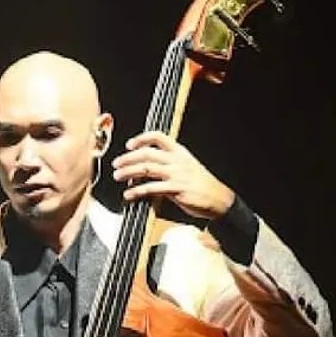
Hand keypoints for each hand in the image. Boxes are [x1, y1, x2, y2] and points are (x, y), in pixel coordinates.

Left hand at [110, 131, 234, 220]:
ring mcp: (176, 174)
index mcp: (180, 152)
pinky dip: (137, 191)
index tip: (129, 144)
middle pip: (147, 153)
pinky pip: (152, 188)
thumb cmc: (201, 185)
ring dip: (128, 172)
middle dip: (128, 157)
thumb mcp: (186, 168)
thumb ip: (167, 166)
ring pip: (146, 169)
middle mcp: (177, 161)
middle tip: (116, 163)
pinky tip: (128, 195)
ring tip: (117, 176)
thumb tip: (143, 170)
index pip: (159, 137)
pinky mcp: (176, 189)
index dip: (142, 138)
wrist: (219, 199)